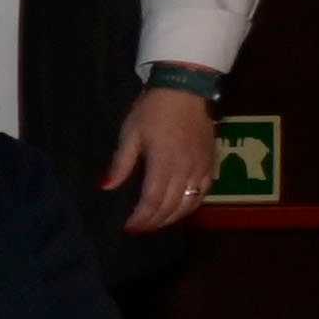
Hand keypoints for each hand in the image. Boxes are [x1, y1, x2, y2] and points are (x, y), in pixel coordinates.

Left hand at [106, 86, 220, 228]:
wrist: (185, 89)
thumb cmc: (152, 110)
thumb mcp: (130, 134)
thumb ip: (120, 163)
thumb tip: (106, 187)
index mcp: (164, 163)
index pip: (152, 200)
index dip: (141, 218)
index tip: (128, 227)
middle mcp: (186, 169)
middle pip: (171, 205)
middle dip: (154, 221)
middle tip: (140, 229)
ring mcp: (202, 166)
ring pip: (190, 202)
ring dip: (173, 217)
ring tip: (157, 223)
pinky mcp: (211, 162)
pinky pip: (204, 191)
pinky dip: (192, 204)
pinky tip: (181, 209)